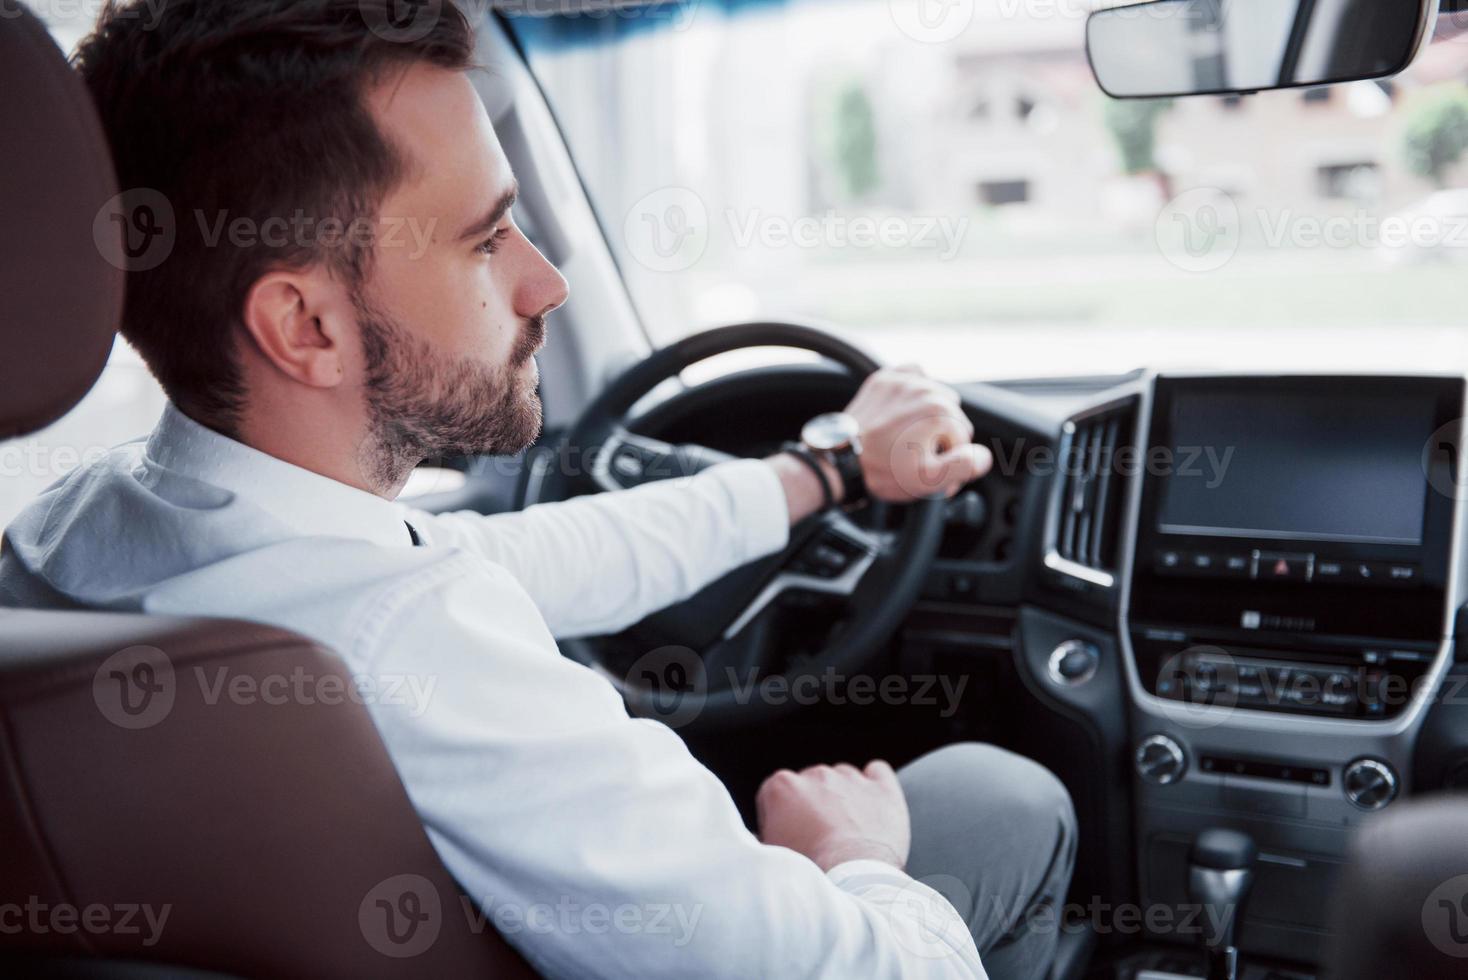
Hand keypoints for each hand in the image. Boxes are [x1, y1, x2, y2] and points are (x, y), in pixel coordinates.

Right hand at [755, 760, 910, 871]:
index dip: (780, 818)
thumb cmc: (810, 871)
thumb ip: (763, 836)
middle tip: (818, 840)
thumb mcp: (771, 855)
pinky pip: (877, 771)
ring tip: (847, 832)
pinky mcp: (882, 787)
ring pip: (842, 779)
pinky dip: (874, 786)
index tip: (788, 838)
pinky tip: (872, 806)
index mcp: (782, 787)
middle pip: (810, 785)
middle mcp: (815, 774)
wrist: (852, 881)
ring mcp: (851, 778)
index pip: (775, 795)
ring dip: (842, 797)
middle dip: (812, 807)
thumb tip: (762, 838)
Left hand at [844, 365, 992, 501]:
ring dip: (929, 414)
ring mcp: (903, 381)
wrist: (841, 460)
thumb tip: (983, 455)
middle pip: (952, 415)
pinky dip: (916, 389)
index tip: (931, 469)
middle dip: (941, 436)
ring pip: (936, 395)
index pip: (964, 437)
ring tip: (909, 436)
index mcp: (939, 412)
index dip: (950, 457)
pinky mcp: (886, 378)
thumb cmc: (883, 471)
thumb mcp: (929, 480)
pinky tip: (907, 410)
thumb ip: (964, 466)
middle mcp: (924, 389)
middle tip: (917, 455)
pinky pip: (915, 375)